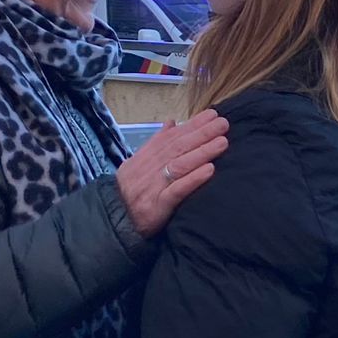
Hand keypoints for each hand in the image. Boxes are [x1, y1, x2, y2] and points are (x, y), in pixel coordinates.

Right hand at [119, 109, 228, 236]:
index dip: (192, 125)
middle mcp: (147, 169)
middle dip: (201, 134)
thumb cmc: (133, 192)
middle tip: (222, 124)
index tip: (212, 115)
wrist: (115, 222)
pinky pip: (177, 190)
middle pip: (177, 148)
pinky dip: (194, 179)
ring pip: (179, 166)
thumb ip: (156, 144)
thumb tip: (172, 122)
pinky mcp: (156, 207)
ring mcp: (152, 187)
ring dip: (202, 152)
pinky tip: (210, 170)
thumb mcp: (139, 165)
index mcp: (143, 158)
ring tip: (222, 142)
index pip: (170, 137)